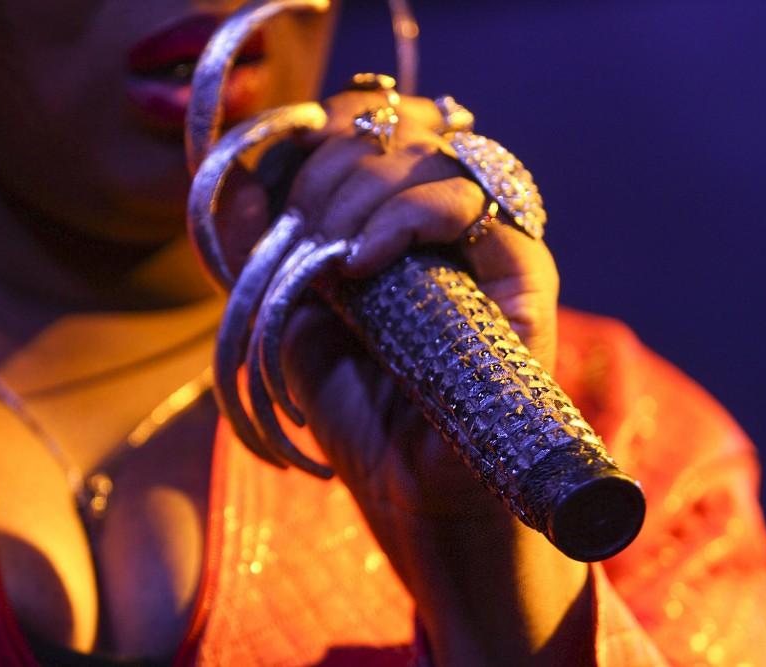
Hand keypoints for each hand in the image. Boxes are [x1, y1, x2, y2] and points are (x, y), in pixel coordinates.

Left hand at [217, 90, 591, 664]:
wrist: (412, 491)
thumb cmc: (362, 413)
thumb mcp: (298, 323)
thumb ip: (277, 255)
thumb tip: (241, 184)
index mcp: (401, 225)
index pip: (374, 131)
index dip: (325, 135)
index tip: (279, 177)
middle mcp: (450, 227)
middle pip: (398, 137)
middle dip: (330, 172)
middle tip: (300, 229)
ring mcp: (489, 246)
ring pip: (435, 158)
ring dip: (362, 192)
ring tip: (328, 251)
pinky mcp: (524, 278)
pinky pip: (476, 209)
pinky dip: (409, 219)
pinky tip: (361, 263)